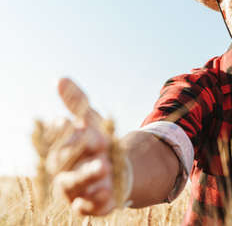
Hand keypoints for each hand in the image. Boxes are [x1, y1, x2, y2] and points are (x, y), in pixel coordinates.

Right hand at [47, 78, 115, 214]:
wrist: (117, 168)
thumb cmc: (99, 142)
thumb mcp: (92, 120)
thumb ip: (76, 102)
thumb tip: (60, 79)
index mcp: (64, 146)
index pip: (59, 139)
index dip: (66, 132)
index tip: (70, 122)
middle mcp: (64, 169)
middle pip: (63, 163)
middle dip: (77, 152)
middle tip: (97, 143)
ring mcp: (74, 188)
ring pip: (72, 184)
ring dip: (86, 176)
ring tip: (104, 168)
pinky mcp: (87, 204)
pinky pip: (86, 206)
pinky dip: (94, 201)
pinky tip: (106, 192)